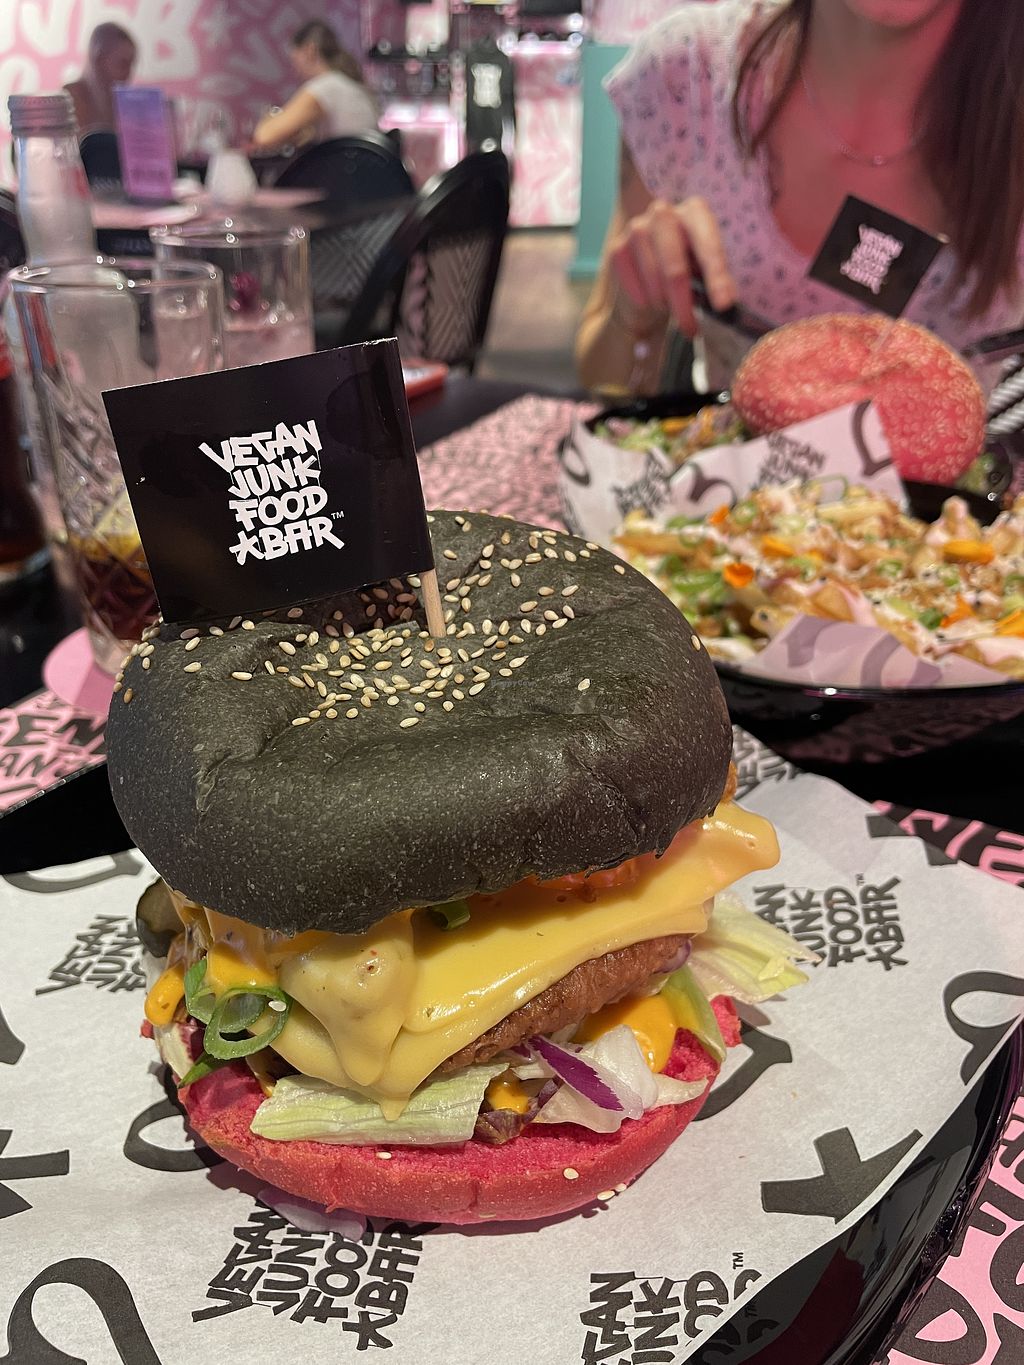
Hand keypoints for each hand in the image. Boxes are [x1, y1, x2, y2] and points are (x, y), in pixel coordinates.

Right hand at [609, 196, 736, 336]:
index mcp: (694, 212)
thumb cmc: (684, 276)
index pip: (708, 244)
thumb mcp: (706, 276)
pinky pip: (637, 291)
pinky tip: (651, 300)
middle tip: (692, 329)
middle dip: (684, 305)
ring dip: (665, 306)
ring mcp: (636, 229)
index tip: (724, 305)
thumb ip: (718, 283)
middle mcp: (663, 213)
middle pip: (675, 269)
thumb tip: (727, 301)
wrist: (646, 285)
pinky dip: (648, 305)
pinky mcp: (617, 249)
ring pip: (655, 284)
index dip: (716, 277)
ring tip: (669, 307)